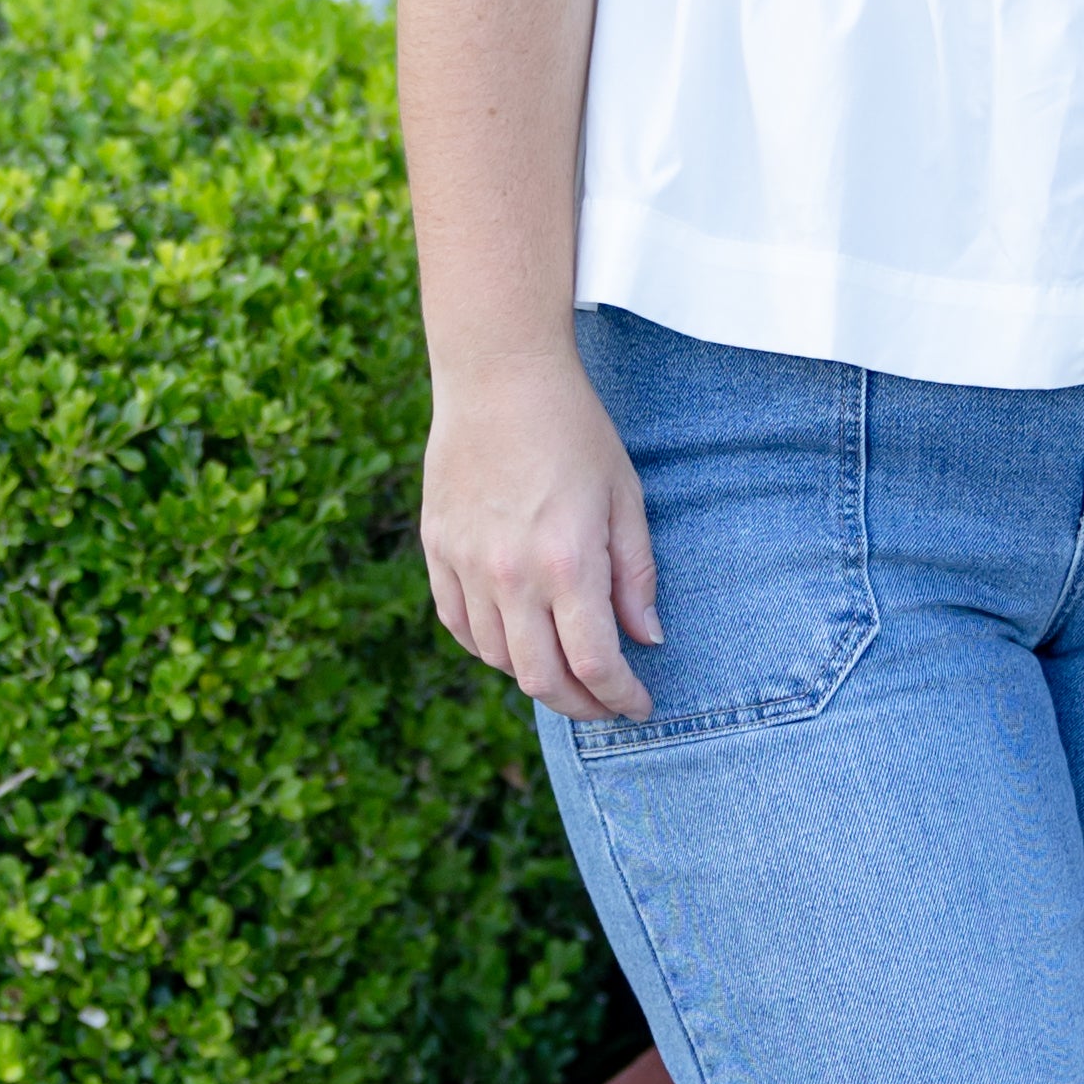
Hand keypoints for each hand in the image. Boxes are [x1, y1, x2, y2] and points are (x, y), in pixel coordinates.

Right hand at [421, 355, 662, 722]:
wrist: (499, 376)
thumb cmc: (575, 431)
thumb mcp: (625, 497)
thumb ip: (636, 575)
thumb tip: (645, 639)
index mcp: (567, 563)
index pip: (595, 663)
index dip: (621, 698)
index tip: (639, 706)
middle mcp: (511, 575)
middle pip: (542, 679)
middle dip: (582, 705)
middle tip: (606, 703)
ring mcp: (466, 565)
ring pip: (497, 659)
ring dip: (536, 676)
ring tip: (566, 668)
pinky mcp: (438, 550)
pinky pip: (458, 625)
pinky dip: (488, 648)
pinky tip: (515, 641)